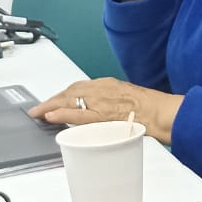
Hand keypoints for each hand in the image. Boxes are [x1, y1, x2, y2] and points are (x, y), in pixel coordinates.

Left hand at [26, 78, 181, 143]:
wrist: (163, 112)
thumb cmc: (152, 109)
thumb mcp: (129, 100)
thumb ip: (113, 104)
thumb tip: (103, 114)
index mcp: (109, 85)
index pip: (79, 88)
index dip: (63, 95)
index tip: (53, 101)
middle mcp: (103, 88)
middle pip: (71, 91)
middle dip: (53, 100)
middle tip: (38, 109)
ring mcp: (102, 100)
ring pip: (71, 100)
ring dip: (52, 106)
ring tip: (38, 113)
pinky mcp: (104, 113)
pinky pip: (79, 113)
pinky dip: (63, 113)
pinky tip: (51, 116)